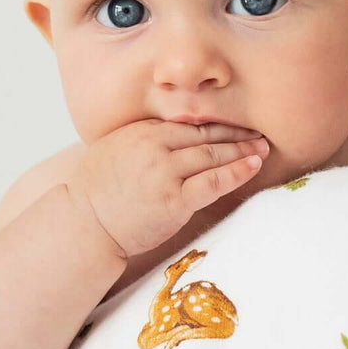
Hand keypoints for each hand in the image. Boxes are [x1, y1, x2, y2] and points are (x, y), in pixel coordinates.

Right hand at [66, 120, 269, 257]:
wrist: (84, 223)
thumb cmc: (96, 192)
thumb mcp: (115, 149)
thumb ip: (144, 140)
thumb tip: (170, 138)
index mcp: (143, 131)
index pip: (191, 124)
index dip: (218, 125)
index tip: (236, 127)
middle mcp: (156, 146)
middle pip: (207, 136)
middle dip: (237, 135)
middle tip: (259, 134)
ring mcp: (165, 173)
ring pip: (214, 156)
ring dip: (243, 151)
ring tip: (263, 149)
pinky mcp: (174, 200)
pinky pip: (214, 182)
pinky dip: (237, 172)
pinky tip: (252, 166)